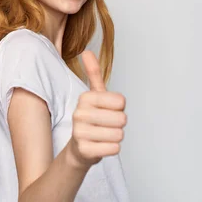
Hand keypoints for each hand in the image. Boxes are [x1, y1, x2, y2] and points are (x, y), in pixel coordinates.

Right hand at [68, 51, 126, 167]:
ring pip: (119, 134)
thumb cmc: (91, 119)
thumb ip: (93, 73)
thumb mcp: (94, 95)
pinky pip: (114, 149)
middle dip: (118, 124)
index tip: (108, 110)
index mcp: (85, 98)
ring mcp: (80, 132)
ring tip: (103, 135)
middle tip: (106, 125)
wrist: (79, 148)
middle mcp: (79, 113)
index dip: (119, 108)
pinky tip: (101, 146)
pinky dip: (112, 149)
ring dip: (115, 137)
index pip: (121, 101)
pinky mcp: (84, 150)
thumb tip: (86, 51)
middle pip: (121, 118)